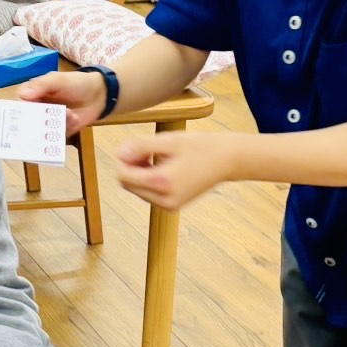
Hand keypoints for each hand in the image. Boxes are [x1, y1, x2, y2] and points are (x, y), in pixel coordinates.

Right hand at [19, 71, 106, 134]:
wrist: (99, 94)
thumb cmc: (76, 83)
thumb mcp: (58, 80)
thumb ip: (41, 86)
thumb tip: (22, 95)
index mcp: (33, 95)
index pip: (19, 105)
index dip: (18, 112)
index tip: (21, 116)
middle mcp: (38, 110)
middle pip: (28, 122)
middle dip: (33, 124)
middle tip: (41, 122)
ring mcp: (49, 122)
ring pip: (41, 132)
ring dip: (52, 125)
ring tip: (67, 113)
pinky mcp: (60, 132)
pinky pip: (55, 138)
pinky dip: (63, 130)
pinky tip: (73, 118)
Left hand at [117, 131, 238, 211]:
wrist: (227, 160)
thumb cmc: (200, 147)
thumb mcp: (168, 141)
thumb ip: (140, 147)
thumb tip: (119, 153)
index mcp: (162, 183)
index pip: (123, 176)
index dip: (124, 159)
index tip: (136, 146)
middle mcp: (164, 200)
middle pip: (128, 185)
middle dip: (131, 167)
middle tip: (148, 150)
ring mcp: (169, 205)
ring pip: (137, 190)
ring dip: (140, 174)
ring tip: (158, 157)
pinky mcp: (173, 206)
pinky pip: (149, 194)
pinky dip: (149, 180)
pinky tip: (163, 167)